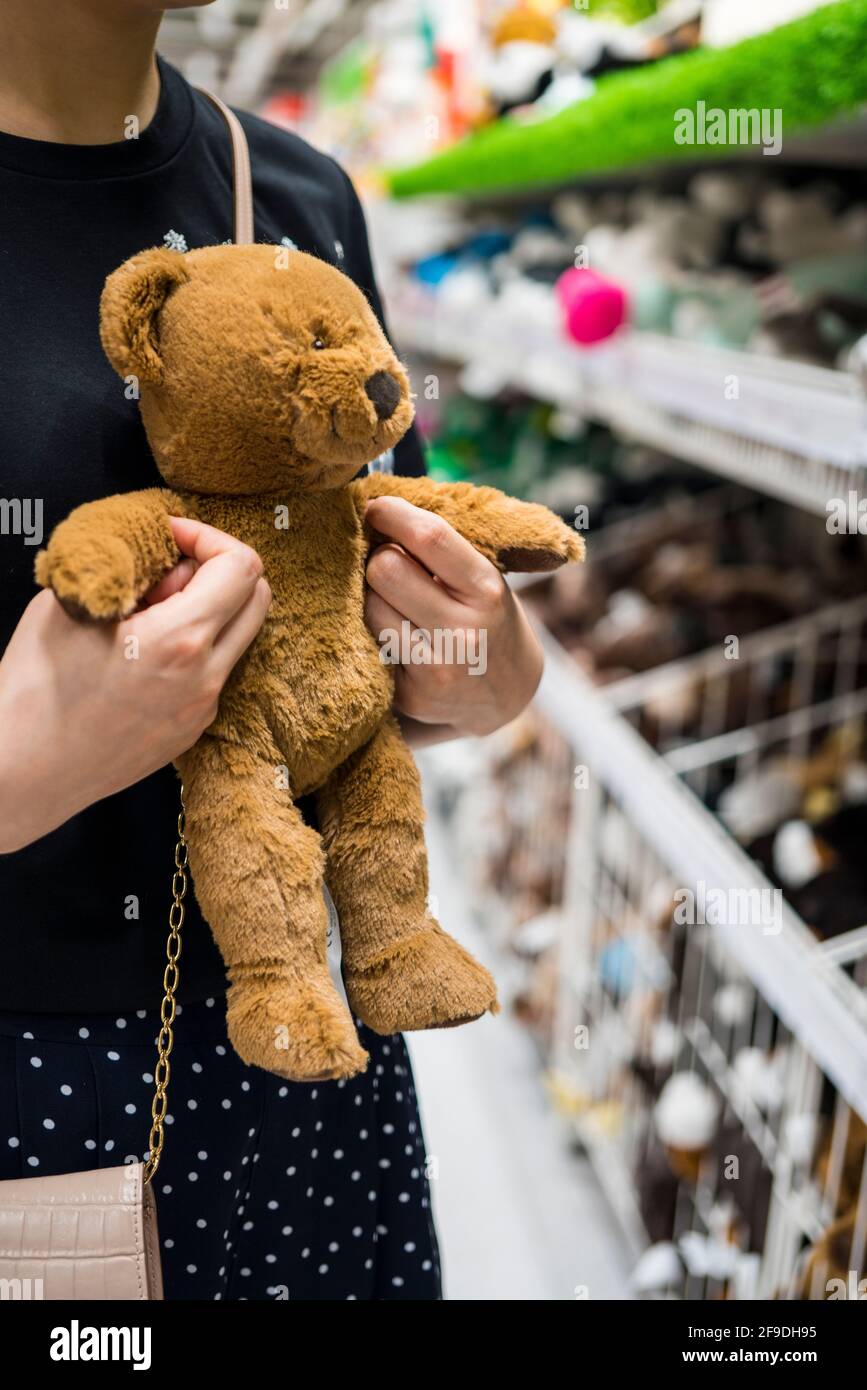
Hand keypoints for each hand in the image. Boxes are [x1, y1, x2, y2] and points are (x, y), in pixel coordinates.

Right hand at [0, 517, 270, 851]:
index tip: (172, 536)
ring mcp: (204, 708)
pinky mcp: (193, 729)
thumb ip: (127, 568)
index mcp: (180, 639)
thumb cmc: (35, 686)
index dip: (209, 537)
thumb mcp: (73, 602)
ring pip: (238, 637)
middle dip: (221, 570)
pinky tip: (145, 653)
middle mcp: (206, 677)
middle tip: (168, 571)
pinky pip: (216, 672)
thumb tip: (161, 558)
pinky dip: (196, 647)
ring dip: (210, 611)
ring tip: (149, 614)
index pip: (242, 566)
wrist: (25, 769)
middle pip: (258, 599)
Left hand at [364, 495, 543, 744]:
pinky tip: (399, 635)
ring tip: (398, 603)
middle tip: (391, 564)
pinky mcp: (412, 696)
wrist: (508, 693)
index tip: (376, 508)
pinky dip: (378, 631)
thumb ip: (441, 552)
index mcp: (487, 590)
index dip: (392, 513)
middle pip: (385, 569)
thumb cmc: (488, 618)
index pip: (430, 537)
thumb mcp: (483, 580)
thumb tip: (376, 513)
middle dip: (380, 558)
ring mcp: (437, 669)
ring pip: (370, 605)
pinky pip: (371, 643)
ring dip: (375, 596)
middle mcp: (464, 632)